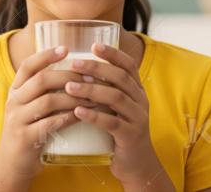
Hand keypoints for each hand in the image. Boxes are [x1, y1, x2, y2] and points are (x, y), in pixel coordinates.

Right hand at [0, 45, 98, 187]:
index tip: (66, 49)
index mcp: (15, 90)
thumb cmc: (29, 130)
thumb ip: (44, 90)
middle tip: (90, 76)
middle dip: (69, 76)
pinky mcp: (25, 138)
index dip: (46, 55)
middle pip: (42, 80)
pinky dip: (70, 117)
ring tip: (93, 96)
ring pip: (48, 101)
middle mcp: (14, 101)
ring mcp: (18, 120)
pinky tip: (83, 114)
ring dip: (74, 97)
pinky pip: (51, 123)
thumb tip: (75, 70)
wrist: (12, 164)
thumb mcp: (29, 107)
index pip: (27, 65)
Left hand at [65, 43, 169, 186]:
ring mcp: (138, 118)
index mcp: (137, 90)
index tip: (93, 45)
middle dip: (96, 68)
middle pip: (120, 78)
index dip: (113, 54)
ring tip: (69, 86)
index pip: (128, 65)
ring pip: (116, 98)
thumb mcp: (116, 108)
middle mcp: (141, 101)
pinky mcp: (131, 136)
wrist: (137, 165)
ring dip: (91, 89)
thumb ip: (105, 90)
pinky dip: (94, 115)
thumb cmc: (119, 132)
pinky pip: (112, 123)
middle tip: (74, 64)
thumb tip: (77, 69)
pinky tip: (78, 111)